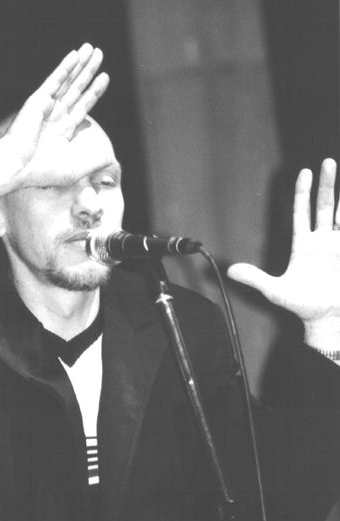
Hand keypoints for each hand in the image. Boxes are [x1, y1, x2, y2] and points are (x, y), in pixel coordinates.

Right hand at [6, 43, 109, 186]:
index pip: (82, 106)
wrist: (19, 167)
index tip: (104, 77)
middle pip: (77, 89)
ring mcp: (46, 106)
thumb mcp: (75, 168)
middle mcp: (55, 116)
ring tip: (92, 48)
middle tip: (100, 54)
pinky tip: (76, 55)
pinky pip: (55, 80)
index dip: (94, 92)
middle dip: (88, 72)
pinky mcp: (38, 100)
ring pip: (68, 81)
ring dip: (80, 64)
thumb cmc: (42, 172)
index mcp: (62, 131)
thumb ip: (93, 161)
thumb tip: (110, 158)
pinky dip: (65, 67)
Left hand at [227, 159, 339, 347]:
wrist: (326, 320)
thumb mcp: (274, 291)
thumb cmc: (301, 305)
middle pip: (324, 206)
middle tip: (327, 162)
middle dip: (326, 185)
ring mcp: (337, 247)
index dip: (303, 193)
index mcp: (303, 245)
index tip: (304, 171)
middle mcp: (321, 241)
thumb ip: (254, 278)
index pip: (302, 213)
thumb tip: (229, 271)